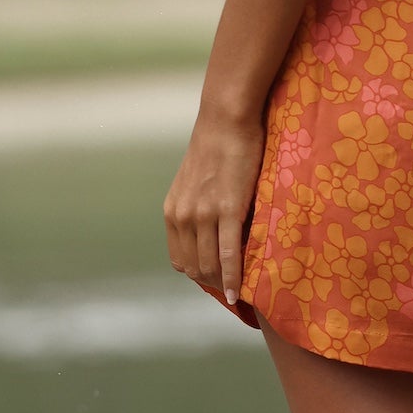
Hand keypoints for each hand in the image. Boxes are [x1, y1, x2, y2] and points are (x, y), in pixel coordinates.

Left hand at [162, 109, 266, 307]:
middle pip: (194, 267)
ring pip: (210, 265)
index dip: (198, 273)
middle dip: (212, 283)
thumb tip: (210, 231)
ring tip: (240, 292)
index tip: (216, 277)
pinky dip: (233, 278)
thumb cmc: (216, 147)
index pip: (179, 259)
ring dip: (224, 283)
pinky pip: (229, 253)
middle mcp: (182, 217)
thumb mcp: (194, 182)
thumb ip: (197, 208)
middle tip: (233, 289)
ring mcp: (204, 215)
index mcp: (173, 211)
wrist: (226, 121)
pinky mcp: (228, 210)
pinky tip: (239, 291)